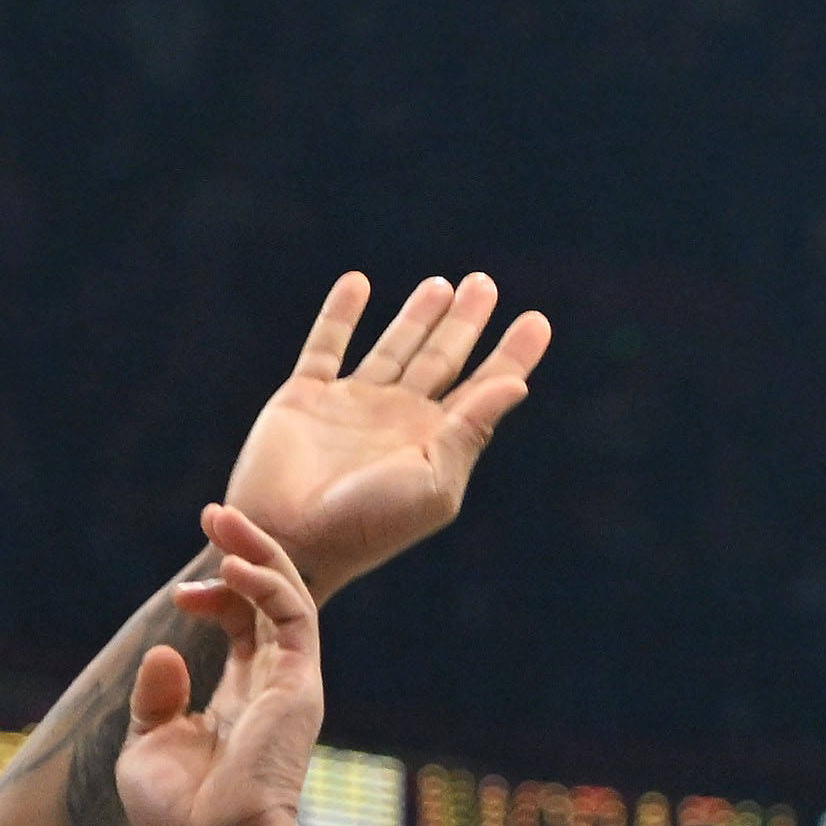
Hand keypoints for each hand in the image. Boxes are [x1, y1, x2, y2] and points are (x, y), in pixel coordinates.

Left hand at [116, 506, 328, 825]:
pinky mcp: (298, 682)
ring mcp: (288, 681)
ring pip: (286, 593)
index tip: (184, 593)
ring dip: (256, 550)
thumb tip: (167, 650)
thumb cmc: (181, 817)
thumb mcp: (149, 748)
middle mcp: (271, 684)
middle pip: (269, 598)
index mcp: (241, 698)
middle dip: (243, 552)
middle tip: (214, 513)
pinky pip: (292, 615)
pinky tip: (231, 567)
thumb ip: (156, 698)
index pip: (243, 625)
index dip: (218, 596)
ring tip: (222, 517)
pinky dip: (264, 583)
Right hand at [221, 272, 548, 602]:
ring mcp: (350, 406)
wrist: (287, 541)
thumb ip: (472, 428)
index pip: (483, 388)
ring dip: (416, 316)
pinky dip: (339, 314)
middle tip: (485, 284)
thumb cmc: (366, 525)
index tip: (538, 321)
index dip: (511, 356)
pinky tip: (357, 283)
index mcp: (434, 441)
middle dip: (465, 322)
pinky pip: (326, 346)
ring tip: (442, 284)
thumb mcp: (433, 481)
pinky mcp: (304, 398)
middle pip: (441, 358)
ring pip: (392, 348)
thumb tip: (516, 383)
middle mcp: (396, 420)